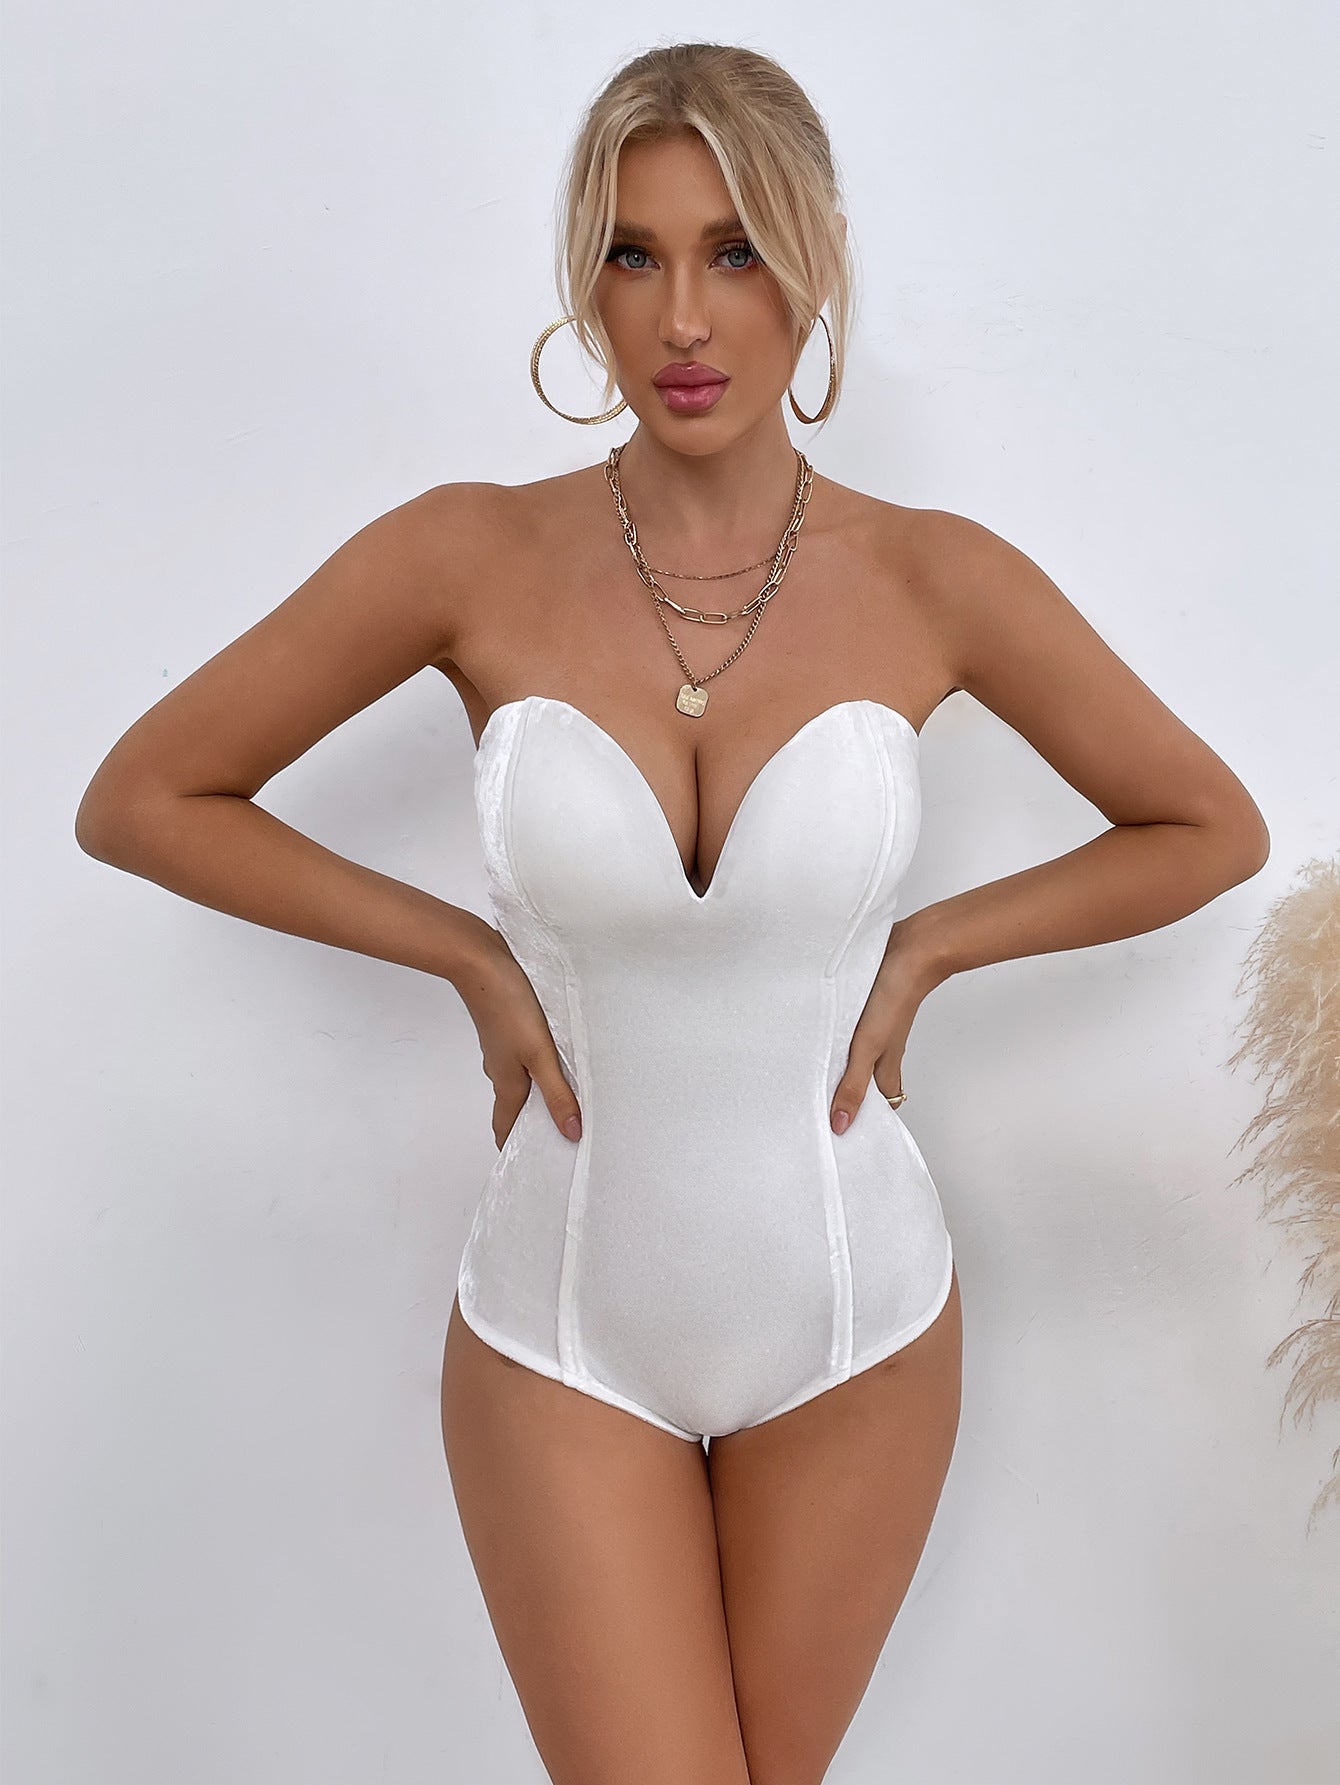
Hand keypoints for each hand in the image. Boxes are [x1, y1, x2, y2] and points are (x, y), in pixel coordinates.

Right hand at [453, 929, 582, 1150]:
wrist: (480, 963)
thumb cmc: (508, 1007)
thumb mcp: (541, 1054)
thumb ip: (558, 1093)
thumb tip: (572, 1132)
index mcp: (507, 1083)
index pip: (506, 1127)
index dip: (515, 1146)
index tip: (531, 1164)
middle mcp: (500, 1070)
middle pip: (513, 1107)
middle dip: (532, 1123)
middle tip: (558, 1135)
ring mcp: (501, 1049)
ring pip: (518, 1081)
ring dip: (536, 1095)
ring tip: (564, 1100)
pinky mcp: (505, 1029)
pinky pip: (521, 1059)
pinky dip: (536, 1069)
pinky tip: (553, 1059)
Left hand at [830, 931, 943, 1133]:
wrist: (909, 951)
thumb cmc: (895, 998)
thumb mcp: (867, 1047)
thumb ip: (852, 1084)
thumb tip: (841, 1124)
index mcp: (885, 1067)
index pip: (875, 1104)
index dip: (860, 1118)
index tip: (838, 1130)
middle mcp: (880, 1050)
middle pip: (861, 1079)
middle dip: (840, 1091)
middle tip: (810, 1103)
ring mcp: (873, 1027)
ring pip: (853, 1053)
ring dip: (833, 1060)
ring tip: (805, 1070)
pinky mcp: (864, 1007)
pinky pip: (847, 1028)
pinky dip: (833, 1034)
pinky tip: (816, 1031)